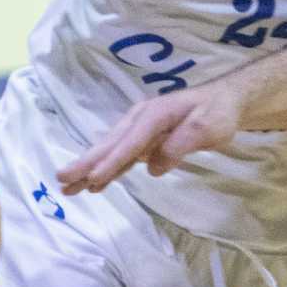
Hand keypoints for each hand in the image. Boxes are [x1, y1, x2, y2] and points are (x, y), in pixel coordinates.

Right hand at [57, 82, 243, 193]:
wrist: (224, 99)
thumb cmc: (217, 111)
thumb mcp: (208, 126)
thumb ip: (181, 144)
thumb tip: (154, 166)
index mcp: (154, 115)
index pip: (130, 142)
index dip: (112, 161)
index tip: (94, 178)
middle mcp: (141, 119)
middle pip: (110, 144)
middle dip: (86, 163)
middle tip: (62, 179)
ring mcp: (140, 129)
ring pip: (111, 150)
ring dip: (89, 168)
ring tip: (68, 187)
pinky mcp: (144, 139)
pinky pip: (121, 155)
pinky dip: (106, 168)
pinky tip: (94, 183)